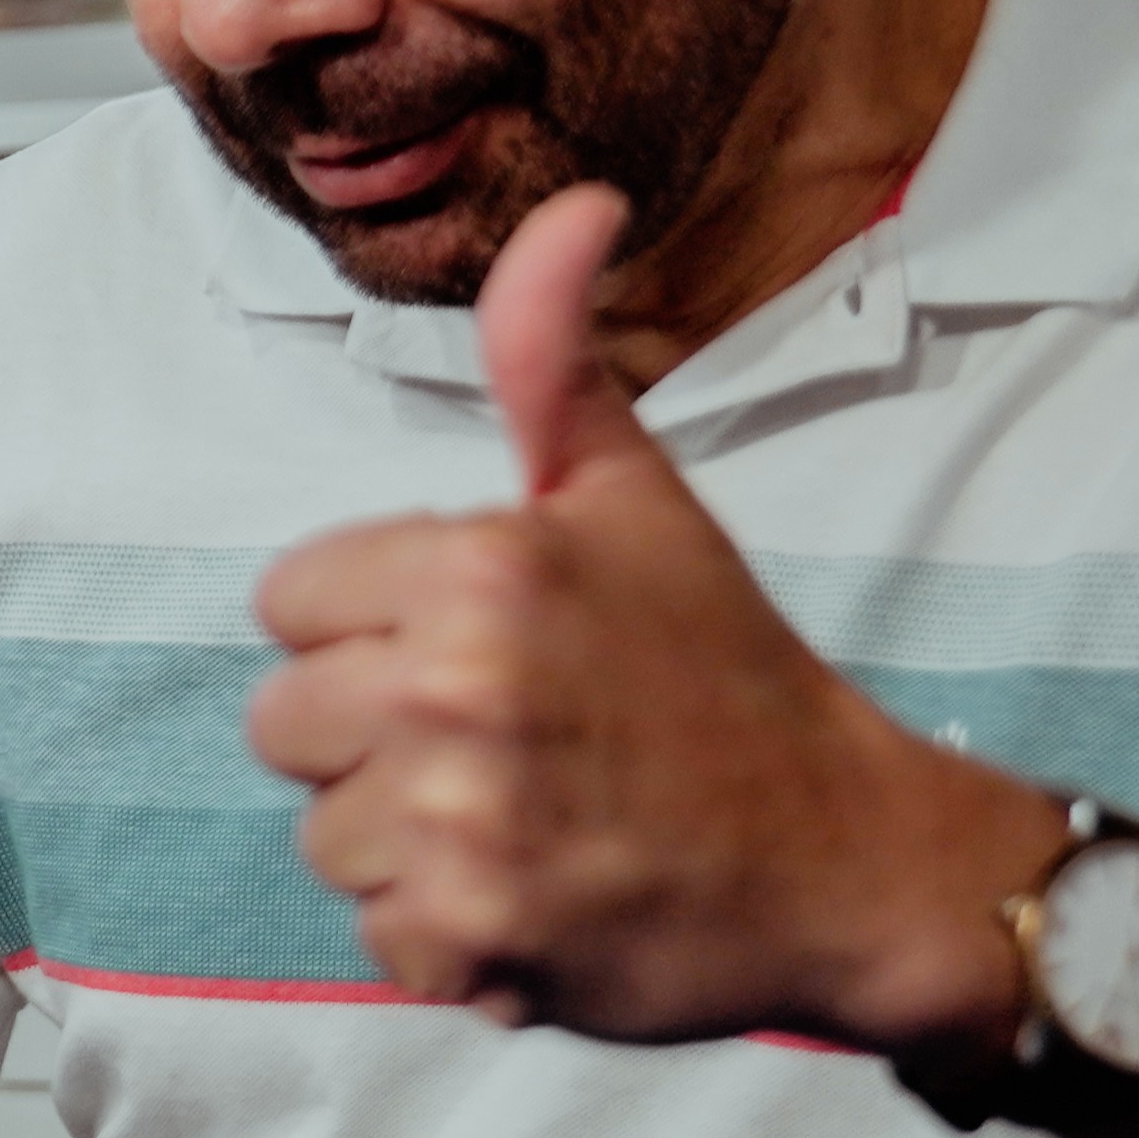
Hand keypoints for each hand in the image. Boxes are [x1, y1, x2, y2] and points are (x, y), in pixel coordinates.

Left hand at [250, 185, 1061, 1054]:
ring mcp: (458, 821)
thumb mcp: (636, 500)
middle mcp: (454, 689)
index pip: (290, 602)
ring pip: (325, 833)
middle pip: (286, 720)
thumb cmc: (726, 674)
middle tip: (507, 744)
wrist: (852, 860)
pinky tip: (538, 896)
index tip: (475, 651)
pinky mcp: (468, 936)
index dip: (370, 628)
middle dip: (376, 737)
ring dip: (408, 841)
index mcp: (476, 571)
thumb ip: (554, 361)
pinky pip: (378, 933)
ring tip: (528, 819)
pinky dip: (447, 935)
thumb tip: (572, 201)